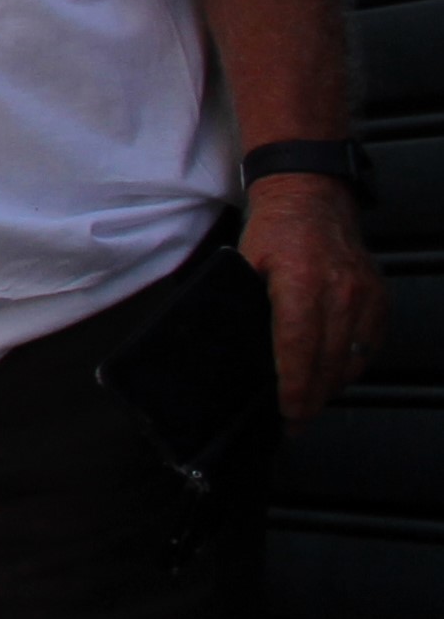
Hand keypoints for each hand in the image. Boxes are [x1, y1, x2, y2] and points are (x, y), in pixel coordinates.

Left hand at [241, 173, 386, 420]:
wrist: (312, 197)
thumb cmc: (273, 231)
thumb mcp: (245, 263)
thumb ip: (246, 304)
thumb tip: (238, 349)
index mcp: (300, 283)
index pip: (299, 349)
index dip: (295, 386)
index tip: (289, 412)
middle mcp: (340, 292)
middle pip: (328, 361)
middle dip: (312, 398)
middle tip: (296, 421)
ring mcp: (365, 296)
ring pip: (353, 358)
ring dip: (333, 385)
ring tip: (312, 403)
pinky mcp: (379, 298)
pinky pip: (371, 344)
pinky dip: (353, 364)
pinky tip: (335, 375)